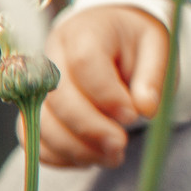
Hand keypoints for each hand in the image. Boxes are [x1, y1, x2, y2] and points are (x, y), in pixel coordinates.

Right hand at [34, 6, 168, 168]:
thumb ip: (153, 77)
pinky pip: (35, 141)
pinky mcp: (34, 111)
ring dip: (76, 149)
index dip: (106, 95)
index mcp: (85, 32)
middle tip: (120, 146)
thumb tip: (145, 109)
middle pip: (58, 97)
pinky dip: (61, 157)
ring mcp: (37, 85)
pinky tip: (92, 158)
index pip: (84, 62)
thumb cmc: (134, 44)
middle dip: (90, 129)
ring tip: (112, 157)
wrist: (112, 40)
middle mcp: (52, 56)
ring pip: (41, 123)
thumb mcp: (157, 48)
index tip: (132, 116)